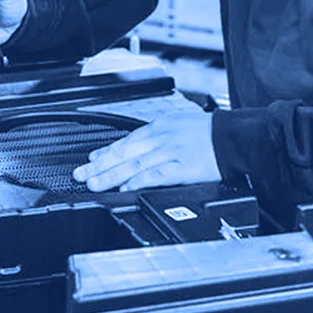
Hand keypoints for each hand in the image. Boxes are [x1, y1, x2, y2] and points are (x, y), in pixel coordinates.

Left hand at [73, 109, 221, 191]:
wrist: (232, 136)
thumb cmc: (207, 132)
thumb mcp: (178, 124)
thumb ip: (157, 137)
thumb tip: (137, 147)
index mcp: (159, 127)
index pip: (126, 141)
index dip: (105, 152)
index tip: (89, 160)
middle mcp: (160, 138)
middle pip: (124, 153)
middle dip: (99, 165)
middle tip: (80, 175)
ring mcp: (170, 153)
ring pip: (134, 165)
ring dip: (111, 175)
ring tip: (94, 184)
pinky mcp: (183, 168)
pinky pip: (156, 175)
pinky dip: (137, 181)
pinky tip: (124, 187)